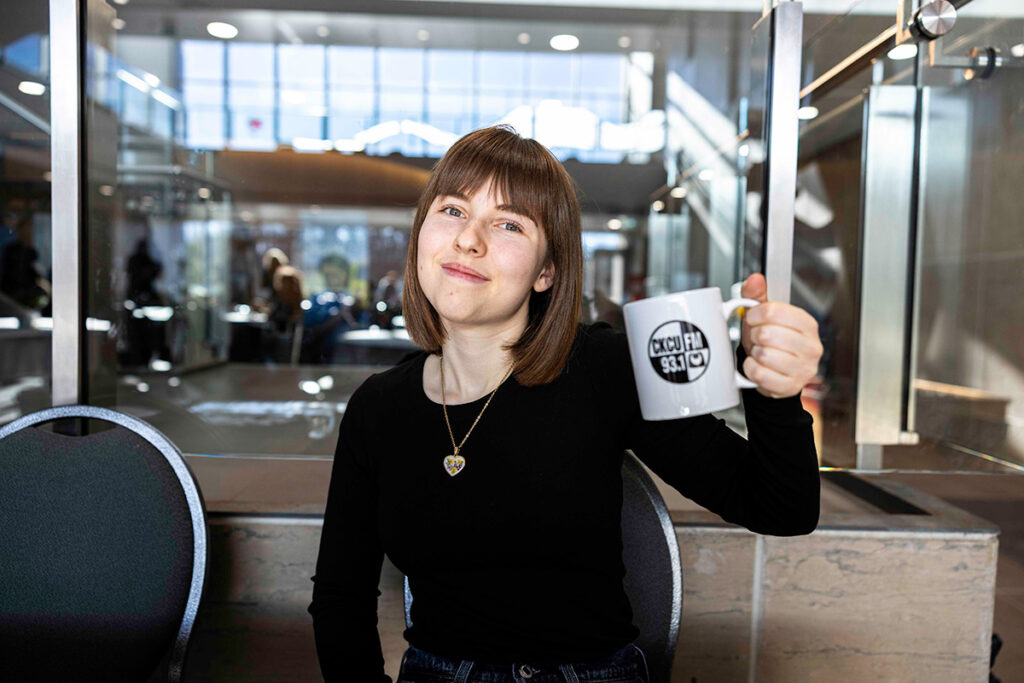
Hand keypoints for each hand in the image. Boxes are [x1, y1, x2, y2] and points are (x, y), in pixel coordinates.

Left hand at [739, 273, 822, 398]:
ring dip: (754, 354)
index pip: (775, 312)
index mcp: (807, 324)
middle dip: (755, 336)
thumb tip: (755, 279)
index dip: (756, 314)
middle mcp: (812, 346)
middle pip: (768, 334)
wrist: (772, 371)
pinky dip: (751, 369)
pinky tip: (758, 366)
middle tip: (757, 339)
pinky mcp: (791, 386)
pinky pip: (760, 374)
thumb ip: (757, 295)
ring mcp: (804, 369)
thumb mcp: (762, 316)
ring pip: (764, 355)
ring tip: (760, 353)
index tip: (753, 318)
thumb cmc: (769, 341)